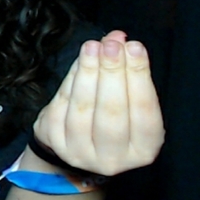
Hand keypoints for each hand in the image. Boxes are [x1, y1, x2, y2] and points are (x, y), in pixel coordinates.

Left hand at [32, 31, 164, 176]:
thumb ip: (129, 75)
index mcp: (143, 150)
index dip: (139, 77)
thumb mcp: (131, 104)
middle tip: (111, 45)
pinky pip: (62, 105)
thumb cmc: (114, 119)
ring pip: (83, 108)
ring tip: (93, 46)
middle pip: (112, 112)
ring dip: (88, 72)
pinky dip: (71, 79)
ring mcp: (80, 152)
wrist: (78, 143)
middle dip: (112, 73)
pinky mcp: (55, 141)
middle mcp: (113, 159)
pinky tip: (80, 62)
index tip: (135, 47)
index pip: (144, 112)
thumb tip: (119, 40)